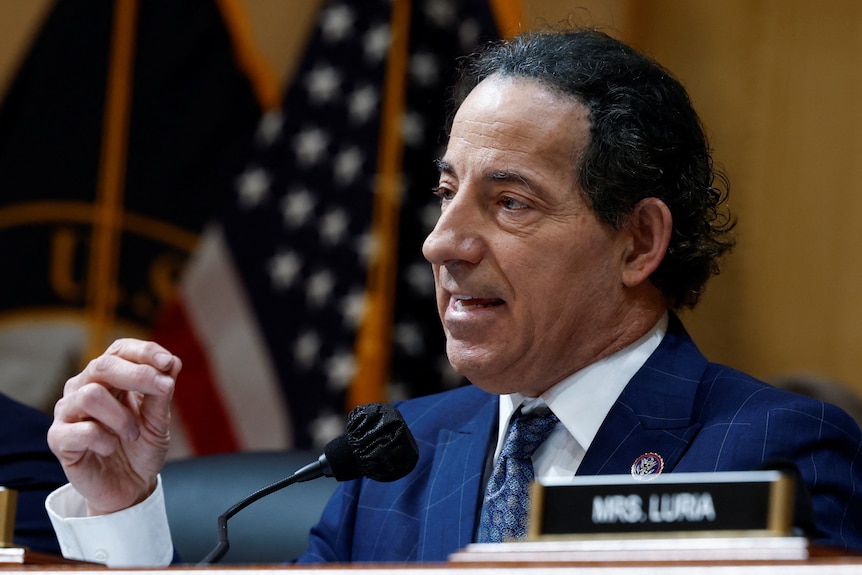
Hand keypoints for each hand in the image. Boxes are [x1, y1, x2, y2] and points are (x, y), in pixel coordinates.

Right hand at [48, 339, 181, 515]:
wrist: (130, 488)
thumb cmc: (142, 449)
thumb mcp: (159, 421)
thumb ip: (161, 394)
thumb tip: (172, 362)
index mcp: (109, 378)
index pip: (120, 350)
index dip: (145, 352)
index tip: (167, 363)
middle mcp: (84, 388)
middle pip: (103, 365)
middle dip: (138, 374)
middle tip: (164, 389)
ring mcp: (68, 412)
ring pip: (91, 394)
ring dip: (122, 416)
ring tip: (132, 433)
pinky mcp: (59, 439)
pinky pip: (81, 429)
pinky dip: (105, 439)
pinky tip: (111, 448)